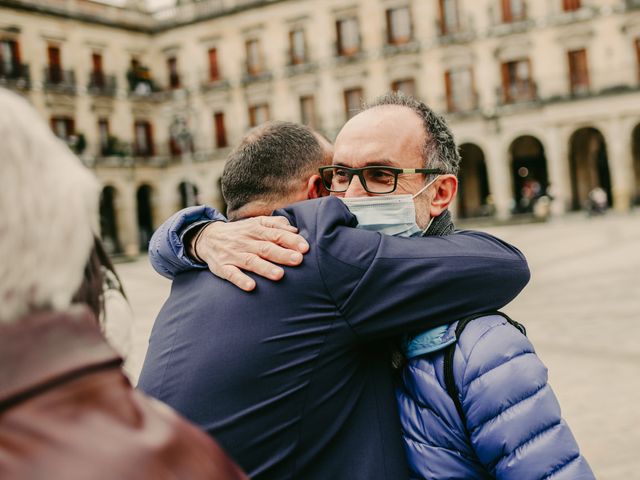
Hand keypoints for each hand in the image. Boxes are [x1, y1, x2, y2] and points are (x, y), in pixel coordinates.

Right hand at [192, 216, 308, 290]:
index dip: (291, 240)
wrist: (208, 237)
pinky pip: (231, 274)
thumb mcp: (256, 223)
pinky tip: (251, 286)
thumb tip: (295, 230)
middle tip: (298, 260)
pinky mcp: (223, 267)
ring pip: (251, 261)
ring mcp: (234, 255)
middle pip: (266, 248)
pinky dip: (241, 280)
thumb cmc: (241, 232)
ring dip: (265, 268)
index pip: (276, 234)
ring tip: (279, 275)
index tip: (305, 248)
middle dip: (282, 254)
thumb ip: (275, 224)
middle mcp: (246, 241)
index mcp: (256, 229)